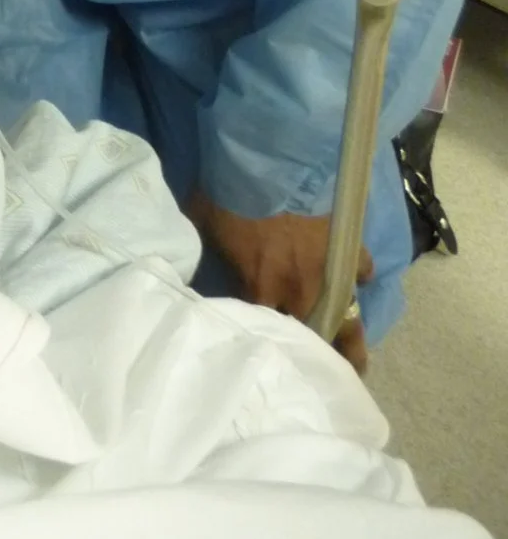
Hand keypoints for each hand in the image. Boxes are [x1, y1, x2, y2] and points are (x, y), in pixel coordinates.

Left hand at [189, 191, 373, 372]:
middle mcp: (299, 291)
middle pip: (314, 340)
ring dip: (349, 340)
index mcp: (261, 288)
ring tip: (355, 363)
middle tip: (321, 379)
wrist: (270, 160)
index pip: (263, 331)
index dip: (264, 343)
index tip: (265, 357)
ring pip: (347, 320)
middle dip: (317, 361)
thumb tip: (178, 257)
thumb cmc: (230, 193)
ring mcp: (329, 271)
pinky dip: (358, 275)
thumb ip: (198, 250)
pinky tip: (356, 280)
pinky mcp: (348, 247)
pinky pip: (361, 270)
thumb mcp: (203, 224)